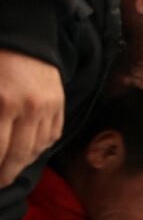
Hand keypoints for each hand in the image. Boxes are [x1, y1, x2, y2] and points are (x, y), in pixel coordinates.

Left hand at [0, 50, 63, 186]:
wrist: (24, 37)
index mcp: (4, 103)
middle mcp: (29, 109)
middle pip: (19, 154)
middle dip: (7, 173)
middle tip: (0, 183)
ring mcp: (48, 108)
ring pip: (37, 148)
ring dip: (23, 162)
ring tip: (12, 169)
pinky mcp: (59, 106)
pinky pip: (51, 136)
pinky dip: (40, 147)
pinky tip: (29, 152)